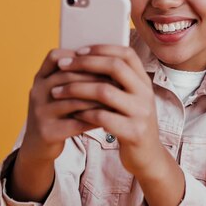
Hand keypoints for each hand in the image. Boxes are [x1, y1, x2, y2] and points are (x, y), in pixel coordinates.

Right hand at [20, 48, 107, 163]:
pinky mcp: (47, 131)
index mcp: (40, 78)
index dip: (78, 56)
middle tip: (118, 80)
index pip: (55, 56)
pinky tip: (109, 118)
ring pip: (73, 101)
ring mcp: (40, 112)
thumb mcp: (58, 92)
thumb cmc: (57, 114)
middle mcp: (37, 92)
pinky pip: (76, 123)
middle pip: (68, 77)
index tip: (102, 60)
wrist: (38, 145)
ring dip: (98, 100)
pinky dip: (94, 119)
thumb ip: (75, 77)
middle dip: (96, 78)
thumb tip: (108, 62)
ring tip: (116, 99)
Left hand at [52, 45, 165, 178]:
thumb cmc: (131, 123)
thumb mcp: (130, 99)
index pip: (126, 54)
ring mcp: (141, 113)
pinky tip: (73, 113)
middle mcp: (146, 94)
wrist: (148, 156)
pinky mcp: (134, 132)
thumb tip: (87, 59)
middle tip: (63, 66)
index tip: (79, 51)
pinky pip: (103, 117)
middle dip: (85, 64)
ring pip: (105, 92)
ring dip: (77, 89)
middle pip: (115, 67)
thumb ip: (117, 82)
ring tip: (58, 91)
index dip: (102, 48)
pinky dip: (84, 113)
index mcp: (144, 82)